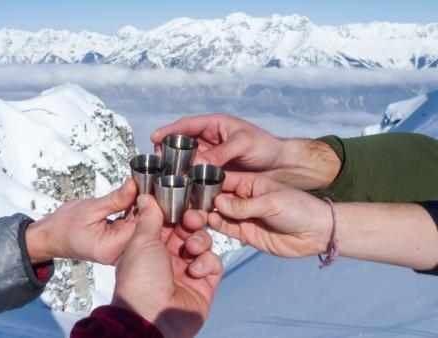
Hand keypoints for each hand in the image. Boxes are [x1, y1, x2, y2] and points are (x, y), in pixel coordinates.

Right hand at [25, 179, 137, 263]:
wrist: (51, 236)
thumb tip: (133, 187)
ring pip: (138, 228)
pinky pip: (130, 228)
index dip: (146, 208)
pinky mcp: (117, 245)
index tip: (147, 190)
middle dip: (144, 208)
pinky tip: (131, 202)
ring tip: (136, 192)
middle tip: (143, 188)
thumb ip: (116, 199)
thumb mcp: (91, 207)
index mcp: (111, 247)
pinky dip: (132, 215)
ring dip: (139, 210)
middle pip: (141, 229)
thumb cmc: (64, 226)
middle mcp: (117, 254)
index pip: (140, 228)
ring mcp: (118, 251)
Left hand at [112, 195, 222, 337]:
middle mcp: (169, 258)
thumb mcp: (142, 240)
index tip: (184, 202)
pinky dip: (207, 262)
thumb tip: (145, 197)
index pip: (169, 222)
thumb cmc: (140, 280)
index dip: (178, 211)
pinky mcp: (204, 284)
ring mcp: (187, 271)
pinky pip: (214, 263)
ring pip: (203, 244)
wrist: (151, 318)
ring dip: (200, 241)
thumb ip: (149, 217)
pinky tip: (195, 270)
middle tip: (192, 220)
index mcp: (150, 246)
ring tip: (191, 250)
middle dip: (193, 222)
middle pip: (189, 230)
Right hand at [151, 113, 281, 170]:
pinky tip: (183, 187)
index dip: (169, 130)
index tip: (154, 137)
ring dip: (177, 167)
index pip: (188, 125)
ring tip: (165, 175)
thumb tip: (197, 164)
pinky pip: (199, 174)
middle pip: (183, 143)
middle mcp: (212, 140)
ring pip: (188, 160)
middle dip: (168, 151)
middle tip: (157, 161)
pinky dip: (190, 180)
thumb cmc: (267, 147)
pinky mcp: (217, 172)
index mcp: (216, 125)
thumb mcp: (244, 144)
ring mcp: (213, 157)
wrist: (283, 166)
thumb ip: (220, 153)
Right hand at [184, 175, 332, 257]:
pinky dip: (214, 226)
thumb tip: (218, 203)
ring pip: (216, 213)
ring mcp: (242, 215)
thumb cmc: (300, 208)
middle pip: (215, 196)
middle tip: (183, 200)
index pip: (222, 178)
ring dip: (203, 213)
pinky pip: (225, 228)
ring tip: (189, 213)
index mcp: (249, 182)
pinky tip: (204, 223)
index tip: (187, 179)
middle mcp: (242, 198)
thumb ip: (244, 205)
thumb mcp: (272, 202)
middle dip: (199, 197)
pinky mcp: (244, 233)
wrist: (317, 232)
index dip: (205, 178)